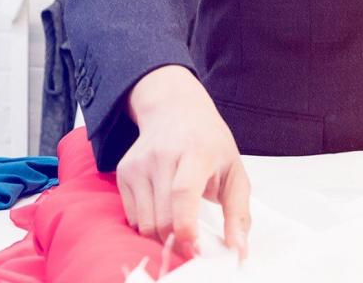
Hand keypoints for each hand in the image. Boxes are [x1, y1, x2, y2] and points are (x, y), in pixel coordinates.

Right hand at [120, 65, 250, 261]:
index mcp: (196, 151)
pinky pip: (133, 217)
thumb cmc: (210, 143)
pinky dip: (148, 224)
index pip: (183, 191)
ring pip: (145, 223)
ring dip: (163, 236)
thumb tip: (238, 251)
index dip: (185, 224)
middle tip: (194, 245)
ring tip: (180, 226)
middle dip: (178, 241)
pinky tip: (163, 209)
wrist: (176, 109)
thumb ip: (239, 213)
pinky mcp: (124, 171)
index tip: (194, 246)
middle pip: (162, 216)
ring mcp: (139, 163)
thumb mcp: (235, 171)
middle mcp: (163, 155)